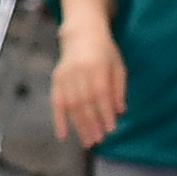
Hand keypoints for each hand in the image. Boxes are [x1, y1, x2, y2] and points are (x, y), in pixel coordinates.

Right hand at [50, 24, 128, 148]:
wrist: (81, 34)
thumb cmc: (105, 52)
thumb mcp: (118, 66)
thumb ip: (119, 89)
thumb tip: (120, 112)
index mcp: (97, 67)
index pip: (101, 94)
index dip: (105, 112)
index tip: (110, 129)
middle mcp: (79, 72)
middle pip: (85, 102)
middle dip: (91, 123)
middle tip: (97, 141)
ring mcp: (65, 76)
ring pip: (71, 105)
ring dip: (78, 125)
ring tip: (87, 141)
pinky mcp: (56, 80)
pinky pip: (56, 102)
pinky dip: (58, 120)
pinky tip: (63, 135)